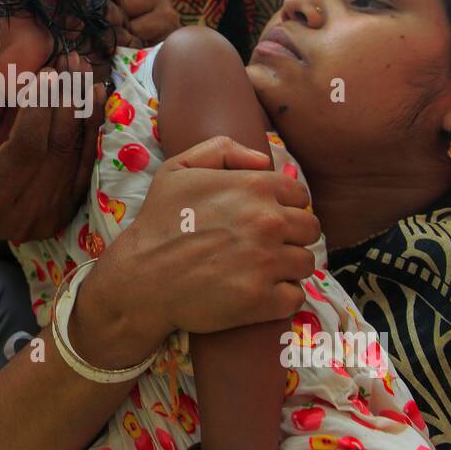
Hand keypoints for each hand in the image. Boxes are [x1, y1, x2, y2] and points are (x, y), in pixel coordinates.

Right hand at [0, 53, 104, 239]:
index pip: (23, 152)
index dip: (37, 112)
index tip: (43, 74)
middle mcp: (24, 217)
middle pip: (55, 150)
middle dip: (64, 101)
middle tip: (67, 61)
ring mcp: (50, 216)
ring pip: (76, 154)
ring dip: (82, 107)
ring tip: (81, 68)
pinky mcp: (68, 209)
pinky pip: (87, 163)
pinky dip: (92, 126)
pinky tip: (94, 94)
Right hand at [84, 136, 319, 355]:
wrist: (141, 279)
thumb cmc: (158, 222)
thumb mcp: (177, 169)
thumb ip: (223, 149)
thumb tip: (265, 160)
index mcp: (254, 187)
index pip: (299, 194)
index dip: (285, 206)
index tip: (268, 218)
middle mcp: (268, 222)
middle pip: (310, 228)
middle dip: (292, 235)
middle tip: (266, 245)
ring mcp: (268, 262)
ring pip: (306, 263)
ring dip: (288, 266)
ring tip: (262, 270)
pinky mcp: (263, 300)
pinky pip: (295, 296)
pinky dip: (281, 296)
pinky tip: (260, 292)